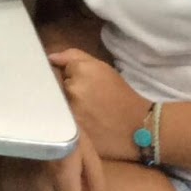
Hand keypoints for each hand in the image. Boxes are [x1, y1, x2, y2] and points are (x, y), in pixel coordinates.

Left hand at [48, 47, 148, 161]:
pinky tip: (82, 125)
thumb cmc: (121, 95)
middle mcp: (73, 89)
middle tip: (85, 100)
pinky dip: (68, 122)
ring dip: (66, 107)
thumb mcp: (103, 69)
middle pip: (56, 88)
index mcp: (82, 71)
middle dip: (66, 92)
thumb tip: (50, 57)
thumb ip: (74, 57)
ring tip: (85, 113)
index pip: (58, 71)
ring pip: (58, 105)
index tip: (80, 84)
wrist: (140, 126)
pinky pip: (61, 123)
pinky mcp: (72, 132)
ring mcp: (71, 112)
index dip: (68, 78)